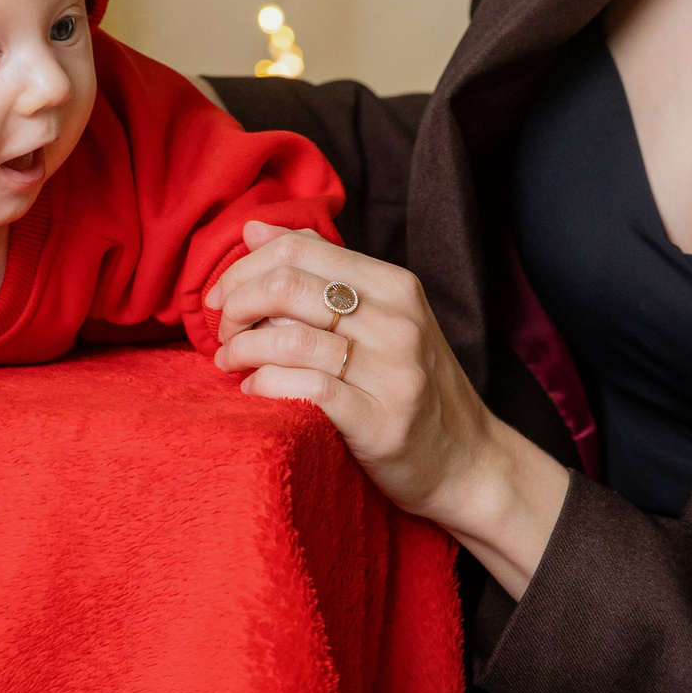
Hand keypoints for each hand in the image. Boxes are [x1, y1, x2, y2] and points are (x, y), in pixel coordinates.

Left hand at [208, 221, 571, 597]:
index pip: (299, 249)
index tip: (222, 295)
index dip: (245, 268)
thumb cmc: (411, 383)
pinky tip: (254, 390)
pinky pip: (304, 388)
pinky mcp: (379, 423)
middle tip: (223, 330)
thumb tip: (255, 230)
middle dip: (237, 306)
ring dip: (241, 348)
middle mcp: (397, 322)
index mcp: (395, 286)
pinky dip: (264, 384)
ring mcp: (392, 373)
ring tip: (229, 362)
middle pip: (287, 287)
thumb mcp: (381, 315)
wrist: (469, 462)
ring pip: (288, 338)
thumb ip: (321, 270)